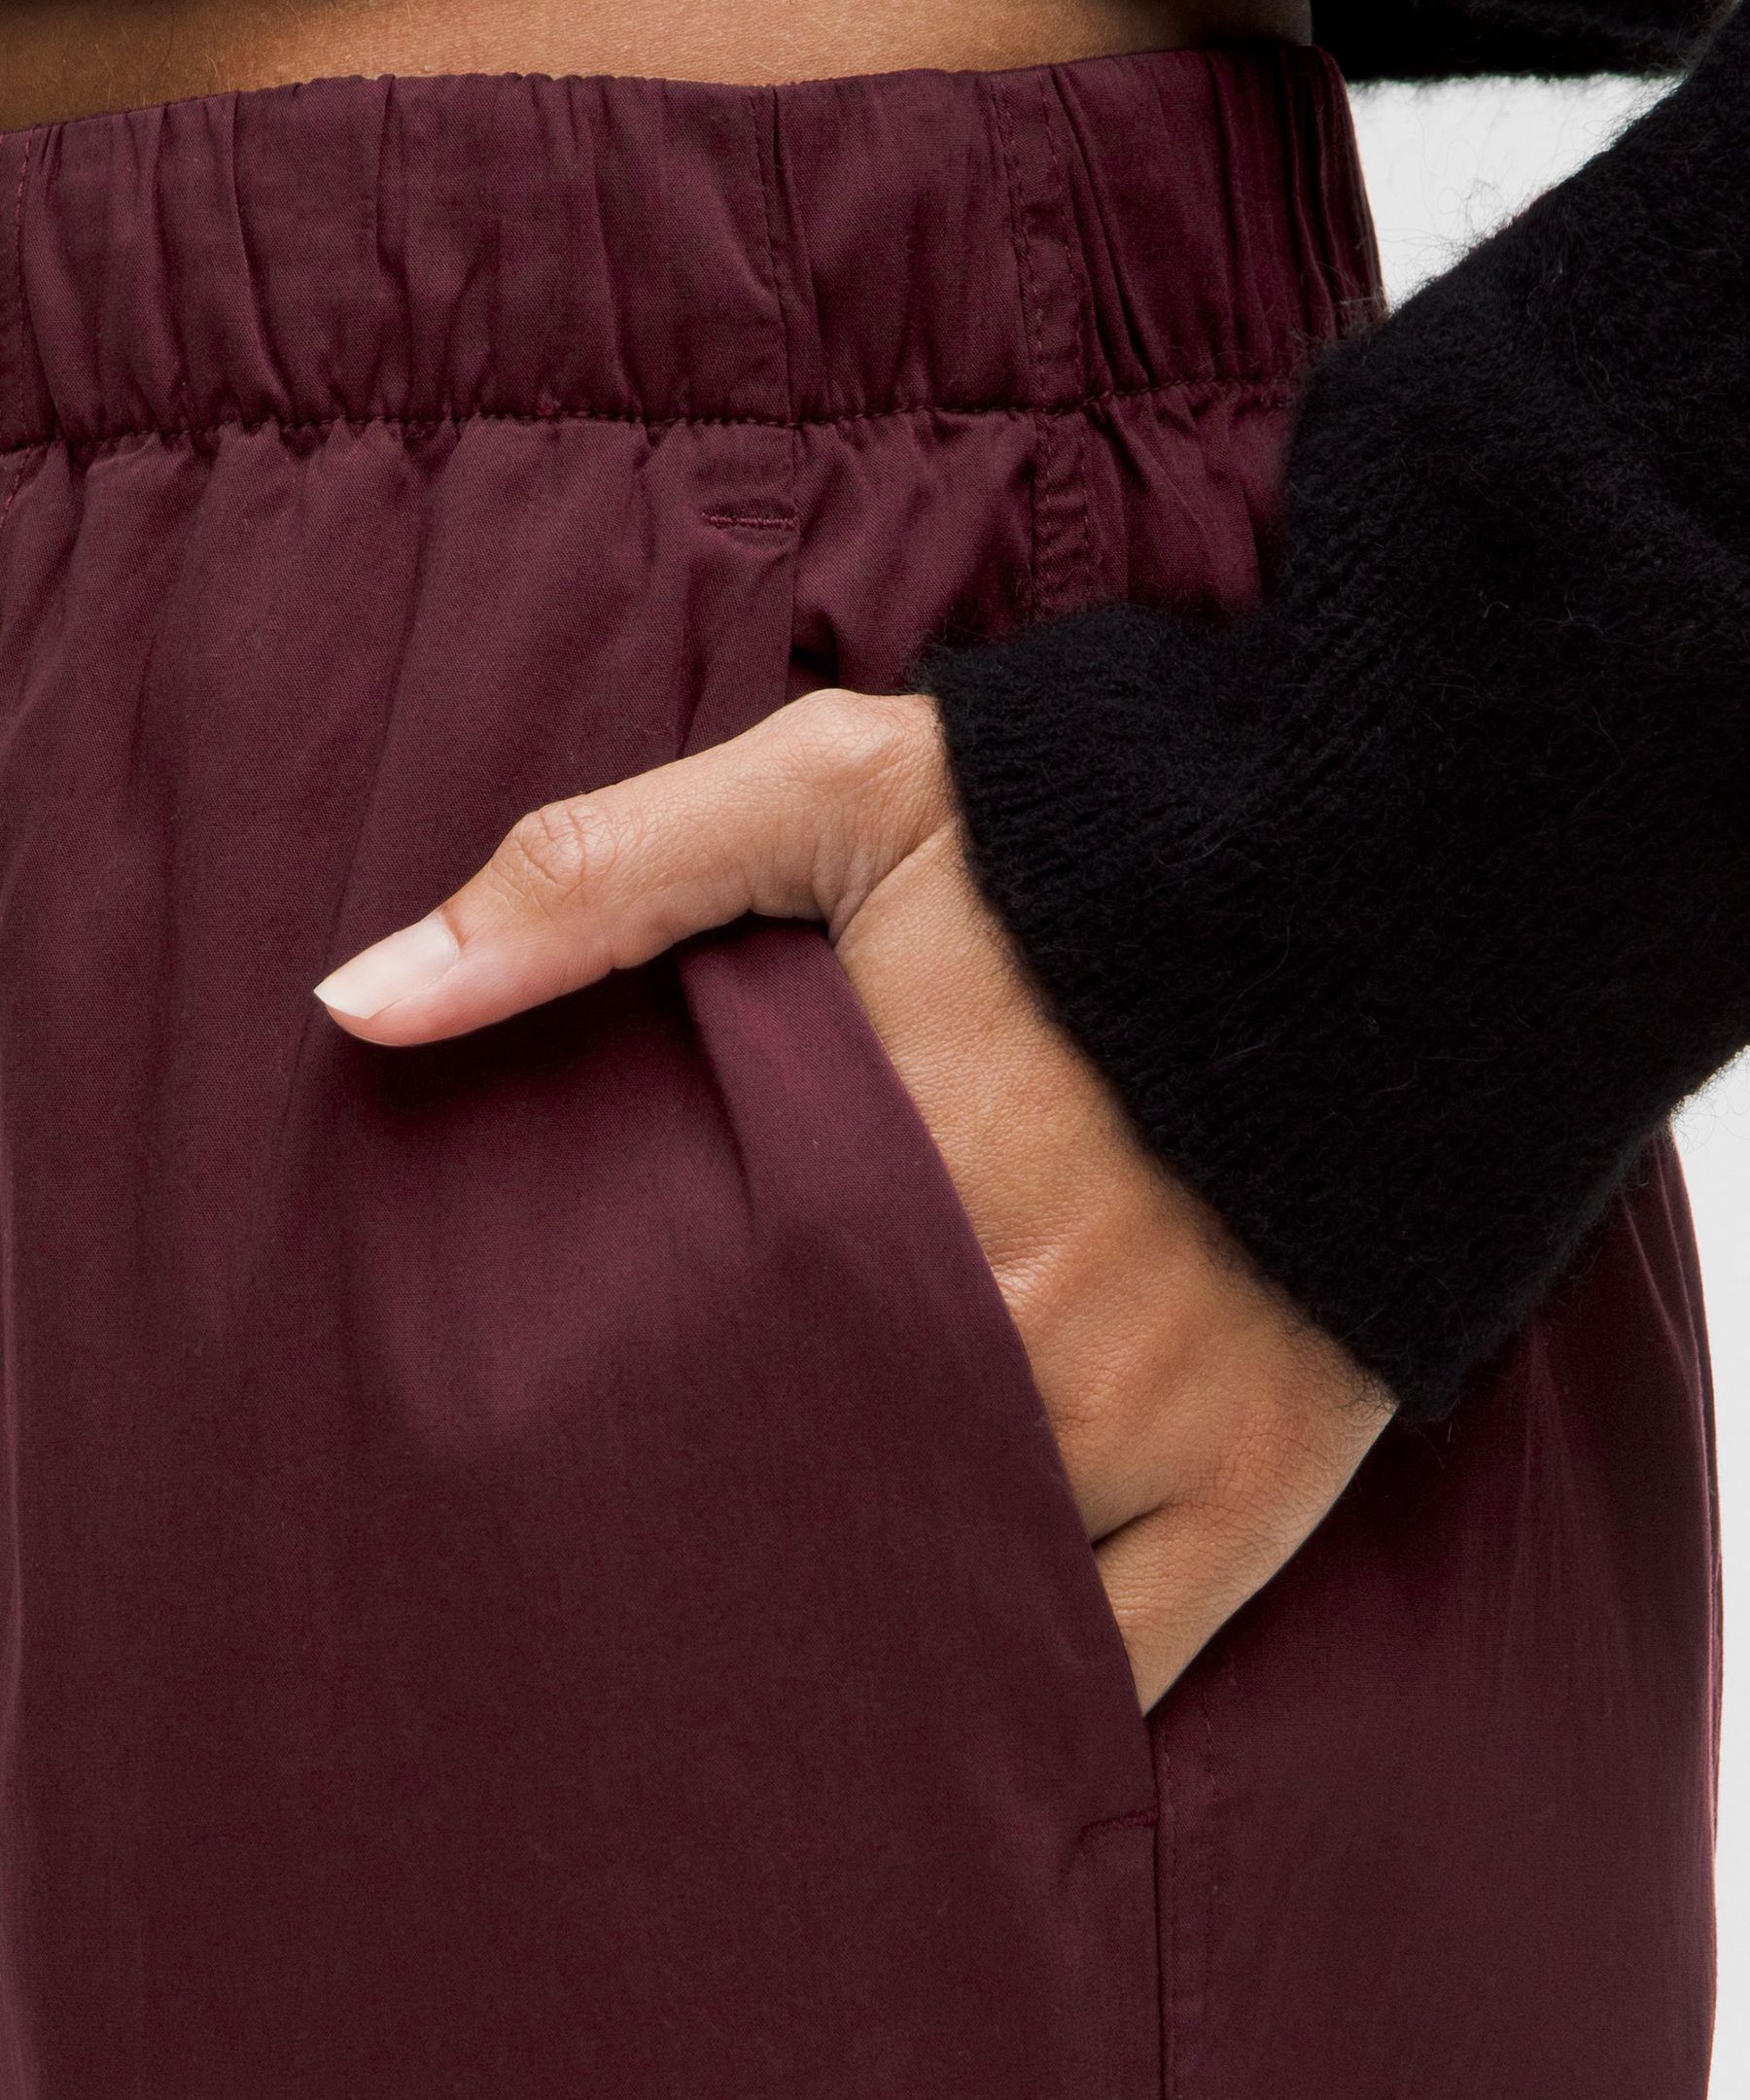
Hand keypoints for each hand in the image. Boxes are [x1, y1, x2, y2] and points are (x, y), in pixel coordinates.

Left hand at [313, 688, 1394, 1711]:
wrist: (1394, 861)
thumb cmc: (1092, 831)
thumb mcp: (832, 796)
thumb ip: (592, 883)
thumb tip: (353, 1002)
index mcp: (880, 1193)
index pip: (691, 1384)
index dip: (611, 1454)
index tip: (538, 1496)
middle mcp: (1005, 1340)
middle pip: (814, 1502)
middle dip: (726, 1548)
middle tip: (627, 1616)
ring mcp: (1141, 1427)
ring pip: (956, 1603)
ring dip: (865, 1634)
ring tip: (766, 1685)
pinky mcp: (1261, 1474)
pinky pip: (1126, 1652)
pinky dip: (1037, 1699)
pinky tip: (954, 1732)